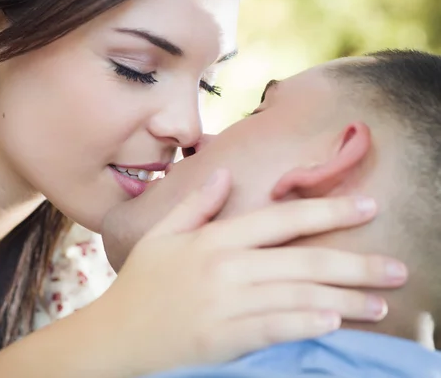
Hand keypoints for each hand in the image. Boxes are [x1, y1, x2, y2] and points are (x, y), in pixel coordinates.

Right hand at [91, 169, 407, 376]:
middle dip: (355, 264)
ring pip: (298, 297)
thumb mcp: (160, 236)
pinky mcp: (225, 338)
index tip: (366, 205)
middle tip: (396, 268)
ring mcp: (226, 304)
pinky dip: (309, 324)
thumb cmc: (140, 285)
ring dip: (345, 300)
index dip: (327, 211)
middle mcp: (225, 267)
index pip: (280, 218)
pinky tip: (336, 322)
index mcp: (213, 239)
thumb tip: (220, 174)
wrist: (116, 335)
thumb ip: (195, 205)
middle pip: (302, 260)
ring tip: (382, 303)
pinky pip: (276, 328)